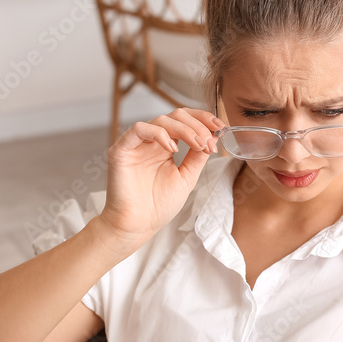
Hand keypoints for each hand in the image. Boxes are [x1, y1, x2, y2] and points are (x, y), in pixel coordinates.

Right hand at [98, 107, 223, 247]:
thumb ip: (197, 157)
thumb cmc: (158, 205)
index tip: (221, 127)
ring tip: (198, 145)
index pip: (185, 121)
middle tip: (210, 140)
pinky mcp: (121, 149)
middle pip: (175, 115)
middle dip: (198, 124)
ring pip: (161, 120)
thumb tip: (212, 137)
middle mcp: (151, 142)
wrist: (138, 225)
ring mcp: (136, 144)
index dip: (203, 119)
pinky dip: (159, 134)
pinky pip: (138, 129)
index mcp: (166, 146)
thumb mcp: (186, 177)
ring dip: (185, 129)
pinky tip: (172, 149)